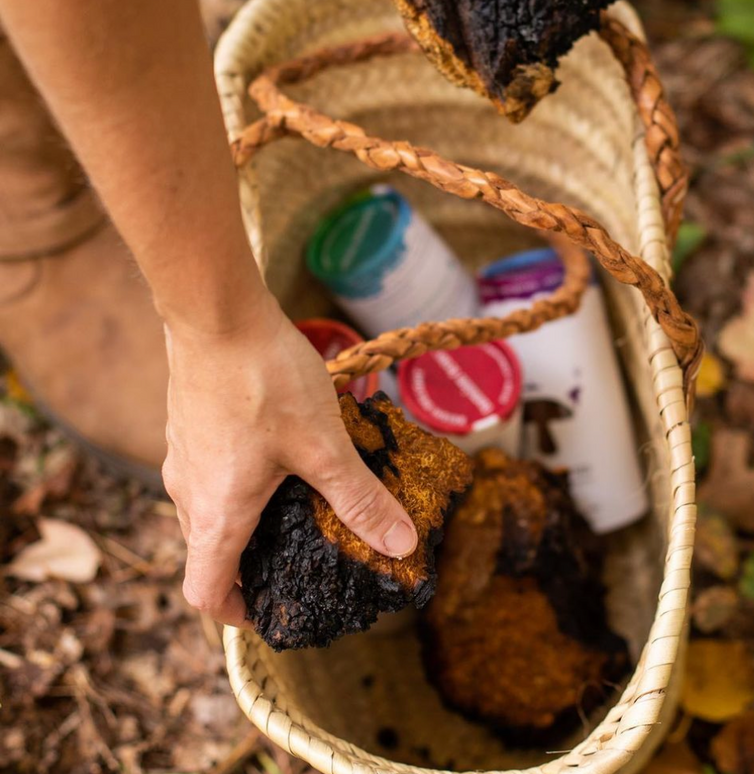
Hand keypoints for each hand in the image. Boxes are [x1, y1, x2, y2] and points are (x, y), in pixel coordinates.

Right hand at [161, 293, 417, 626]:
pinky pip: (208, 475)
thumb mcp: (324, 444)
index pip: (204, 592)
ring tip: (298, 503)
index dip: (237, 613)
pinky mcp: (188, 428)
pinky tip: (280, 454)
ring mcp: (182, 457)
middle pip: (208, 553)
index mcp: (216, 512)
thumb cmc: (264, 378)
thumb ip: (359, 497)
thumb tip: (399, 545)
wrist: (216, 312)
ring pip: (208, 511)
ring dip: (245, 521)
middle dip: (250, 565)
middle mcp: (188, 493)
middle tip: (301, 556)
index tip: (274, 609)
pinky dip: (238, 484)